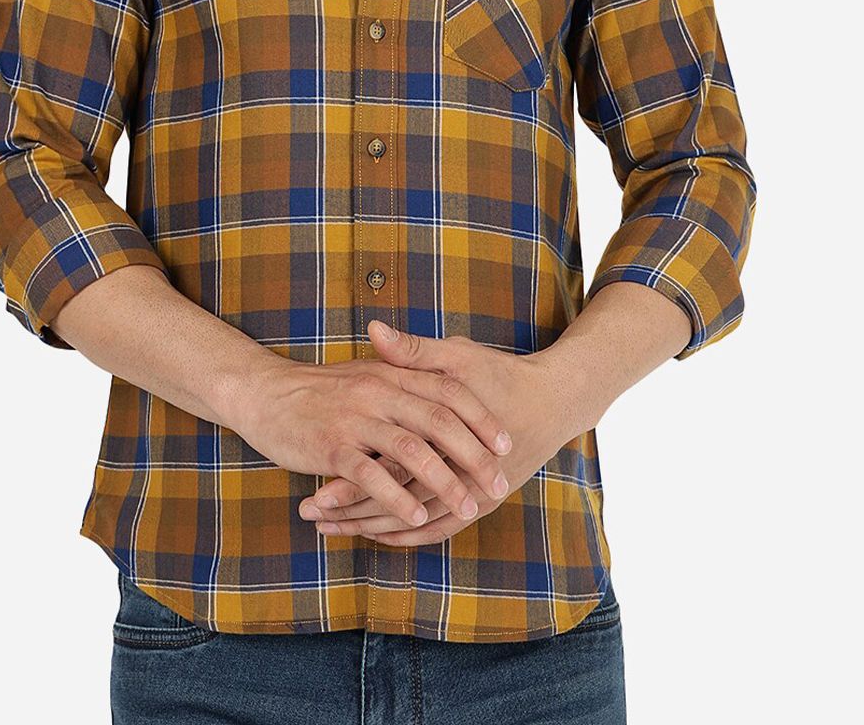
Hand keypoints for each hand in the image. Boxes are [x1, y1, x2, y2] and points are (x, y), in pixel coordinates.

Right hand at [236, 337, 513, 528]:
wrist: (263, 391)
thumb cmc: (320, 389)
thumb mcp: (366, 374)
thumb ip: (404, 380)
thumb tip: (447, 392)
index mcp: (390, 374)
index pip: (447, 391)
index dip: (480, 417)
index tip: (505, 443)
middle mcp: (378, 391)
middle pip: (438, 420)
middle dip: (473, 454)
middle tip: (498, 482)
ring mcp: (354, 418)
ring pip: (411, 449)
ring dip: (444, 480)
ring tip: (470, 506)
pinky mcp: (330, 446)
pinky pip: (370, 474)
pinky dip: (397, 496)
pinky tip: (418, 514)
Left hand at [297, 321, 588, 545]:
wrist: (553, 404)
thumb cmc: (500, 375)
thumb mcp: (458, 357)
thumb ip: (413, 351)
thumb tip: (372, 329)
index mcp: (448, 442)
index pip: (389, 471)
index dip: (350, 482)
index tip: (313, 492)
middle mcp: (461, 477)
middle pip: (397, 504)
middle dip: (352, 512)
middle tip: (310, 516)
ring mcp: (473, 495)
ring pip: (413, 523)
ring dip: (370, 527)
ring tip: (328, 528)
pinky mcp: (480, 502)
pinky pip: (436, 529)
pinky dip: (402, 533)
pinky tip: (373, 533)